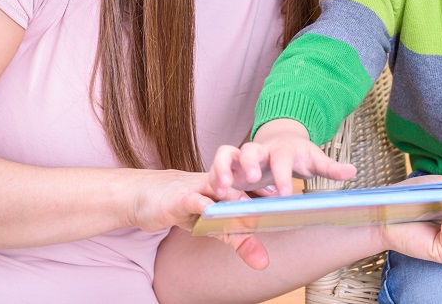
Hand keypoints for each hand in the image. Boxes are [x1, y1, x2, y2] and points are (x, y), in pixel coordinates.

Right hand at [126, 169, 274, 270]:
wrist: (146, 194)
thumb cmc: (185, 205)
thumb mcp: (213, 224)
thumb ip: (239, 239)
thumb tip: (263, 263)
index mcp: (229, 184)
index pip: (257, 183)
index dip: (274, 188)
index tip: (295, 197)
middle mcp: (217, 181)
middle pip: (242, 178)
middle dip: (261, 186)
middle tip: (282, 197)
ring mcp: (198, 187)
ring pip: (220, 184)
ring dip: (234, 193)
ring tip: (249, 207)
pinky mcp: (179, 197)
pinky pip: (192, 199)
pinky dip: (202, 204)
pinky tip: (210, 211)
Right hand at [207, 119, 355, 198]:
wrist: (279, 142)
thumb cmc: (296, 155)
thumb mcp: (314, 160)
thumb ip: (330, 168)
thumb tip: (352, 171)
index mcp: (282, 151)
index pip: (282, 160)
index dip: (283, 175)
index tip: (286, 193)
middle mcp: (260, 151)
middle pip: (251, 149)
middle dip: (249, 163)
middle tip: (251, 178)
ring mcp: (242, 157)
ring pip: (226, 154)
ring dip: (223, 168)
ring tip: (223, 187)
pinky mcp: (229, 166)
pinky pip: (216, 167)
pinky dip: (214, 178)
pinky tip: (216, 198)